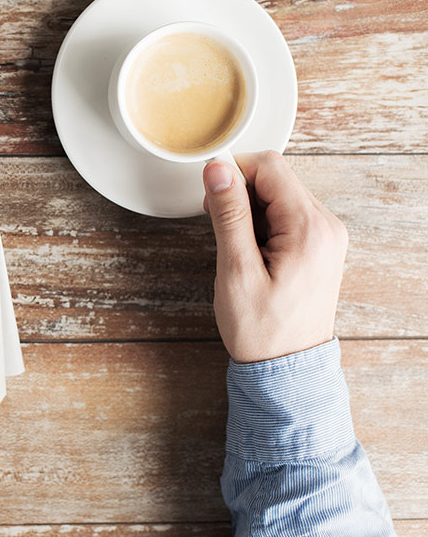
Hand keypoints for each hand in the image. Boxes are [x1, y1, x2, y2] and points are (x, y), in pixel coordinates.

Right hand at [202, 151, 347, 362]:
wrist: (287, 370)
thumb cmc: (262, 330)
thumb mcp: (236, 270)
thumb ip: (228, 214)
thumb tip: (218, 170)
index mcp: (309, 228)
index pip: (269, 166)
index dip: (233, 172)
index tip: (210, 197)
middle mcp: (326, 226)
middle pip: (276, 177)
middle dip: (239, 193)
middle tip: (220, 229)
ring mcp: (325, 235)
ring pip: (279, 194)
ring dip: (249, 210)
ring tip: (237, 249)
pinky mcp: (318, 245)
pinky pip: (286, 215)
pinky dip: (261, 224)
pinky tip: (250, 252)